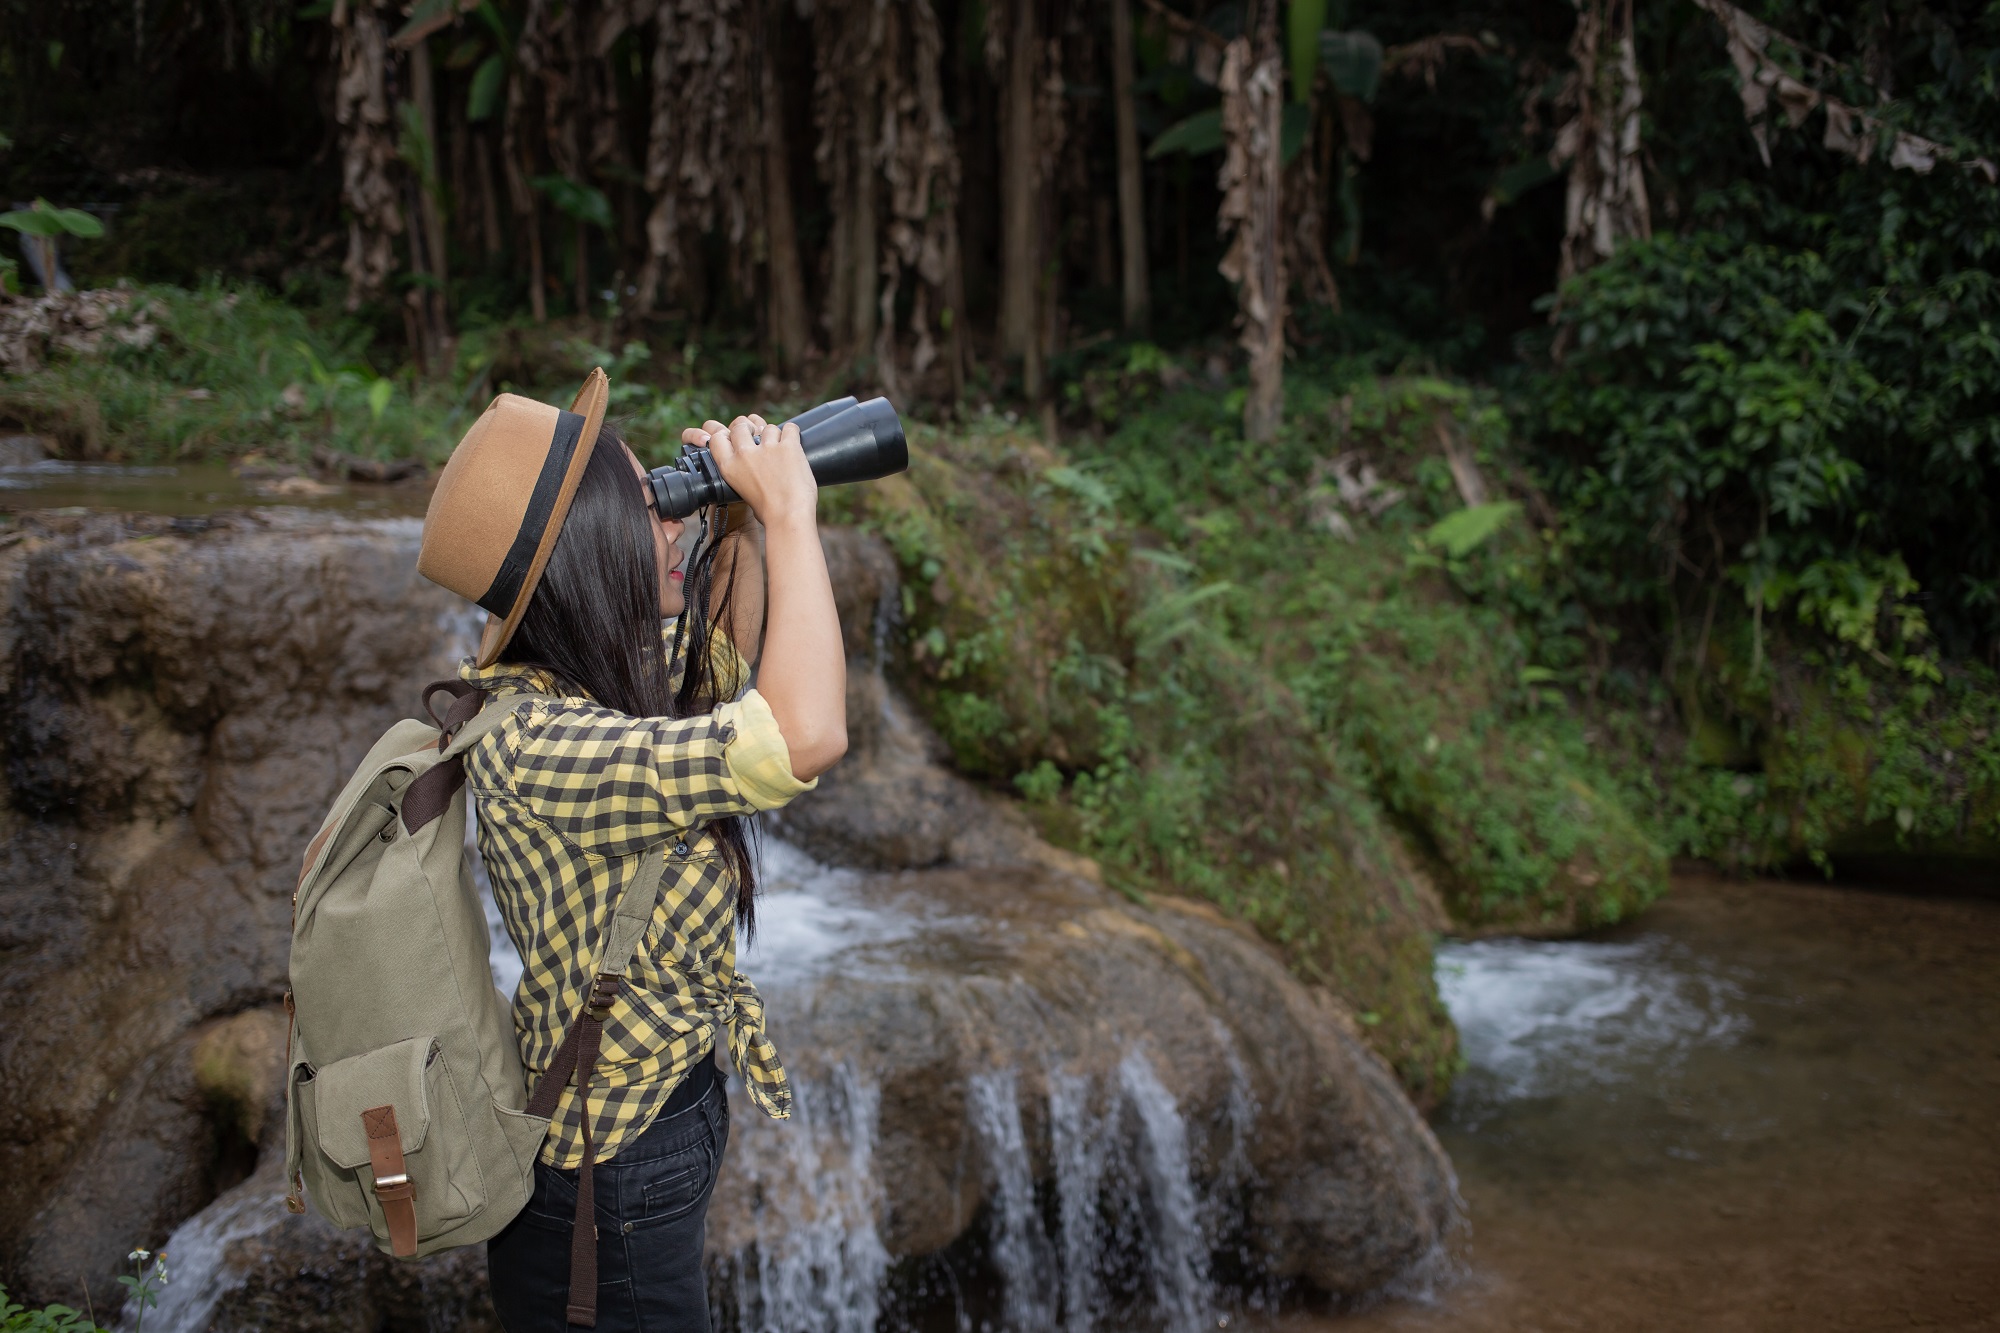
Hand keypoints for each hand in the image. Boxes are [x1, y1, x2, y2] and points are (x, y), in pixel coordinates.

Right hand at [681, 414, 815, 528]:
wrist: (788, 517)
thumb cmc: (768, 512)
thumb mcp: (741, 492)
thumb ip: (742, 473)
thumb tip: (752, 467)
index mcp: (729, 466)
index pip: (717, 438)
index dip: (727, 435)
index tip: (736, 439)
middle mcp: (744, 454)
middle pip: (741, 426)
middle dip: (749, 429)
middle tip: (759, 438)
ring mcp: (767, 448)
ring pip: (767, 427)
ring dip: (774, 436)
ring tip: (781, 451)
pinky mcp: (788, 446)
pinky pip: (789, 428)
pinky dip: (792, 433)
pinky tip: (793, 443)